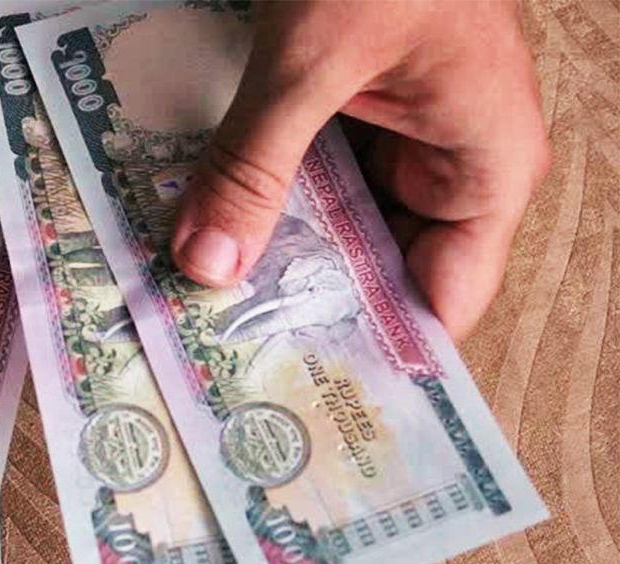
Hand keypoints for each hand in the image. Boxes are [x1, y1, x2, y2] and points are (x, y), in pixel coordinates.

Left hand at [170, 0, 548, 339]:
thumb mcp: (315, 58)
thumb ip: (256, 162)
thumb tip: (204, 265)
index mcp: (481, 170)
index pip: (439, 304)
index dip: (370, 351)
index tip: (294, 391)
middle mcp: (443, 166)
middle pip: (372, 270)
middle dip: (298, 306)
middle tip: (218, 356)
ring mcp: (393, 140)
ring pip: (330, 227)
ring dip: (267, 253)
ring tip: (195, 306)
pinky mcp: (347, 114)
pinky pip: (305, 178)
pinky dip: (259, 199)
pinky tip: (205, 230)